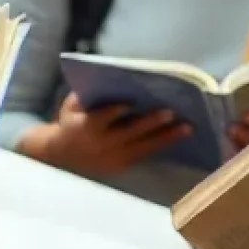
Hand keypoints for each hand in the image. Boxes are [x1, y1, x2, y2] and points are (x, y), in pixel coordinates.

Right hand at [17, 94, 190, 177]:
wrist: (61, 156)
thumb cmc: (70, 122)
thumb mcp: (70, 106)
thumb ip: (86, 97)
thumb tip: (111, 81)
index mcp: (85, 127)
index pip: (101, 119)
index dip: (115, 112)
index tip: (130, 103)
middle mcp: (101, 145)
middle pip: (129, 134)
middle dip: (150, 123)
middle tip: (170, 112)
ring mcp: (113, 159)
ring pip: (143, 147)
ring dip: (166, 137)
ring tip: (187, 128)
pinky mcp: (122, 167)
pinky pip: (145, 156)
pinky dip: (162, 146)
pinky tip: (177, 137)